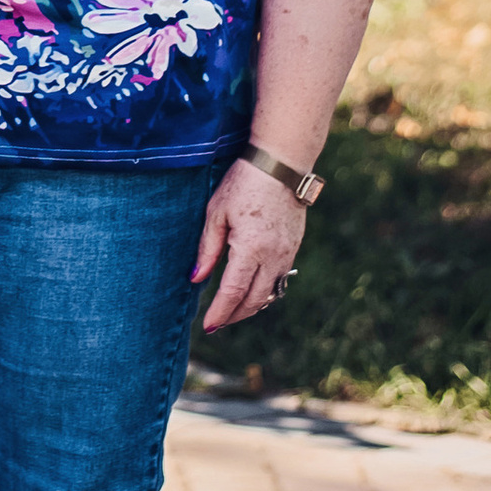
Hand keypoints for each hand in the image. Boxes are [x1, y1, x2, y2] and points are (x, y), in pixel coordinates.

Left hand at [192, 157, 306, 331]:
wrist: (281, 164)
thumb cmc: (244, 183)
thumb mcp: (217, 213)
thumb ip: (207, 249)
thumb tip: (196, 278)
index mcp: (251, 249)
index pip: (234, 292)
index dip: (220, 312)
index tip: (208, 325)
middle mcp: (273, 257)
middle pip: (254, 300)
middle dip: (235, 315)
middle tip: (217, 323)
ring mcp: (287, 254)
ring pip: (270, 293)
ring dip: (251, 306)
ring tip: (231, 311)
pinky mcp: (293, 248)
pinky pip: (279, 279)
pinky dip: (264, 291)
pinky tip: (251, 289)